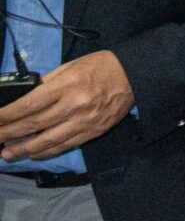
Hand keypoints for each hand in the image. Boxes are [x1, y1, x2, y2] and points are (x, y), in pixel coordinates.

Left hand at [0, 52, 132, 162]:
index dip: (7, 116)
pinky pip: (65, 145)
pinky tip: (33, 154)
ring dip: (24, 149)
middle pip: (34, 124)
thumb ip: (48, 83)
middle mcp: (75, 105)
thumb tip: (24, 99)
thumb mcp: (71, 66)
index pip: (29, 105)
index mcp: (67, 84)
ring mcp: (85, 121)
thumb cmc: (100, 66)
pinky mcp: (94, 132)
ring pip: (48, 140)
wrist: (135, 75)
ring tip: (7, 153)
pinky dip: (46, 152)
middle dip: (9, 134)